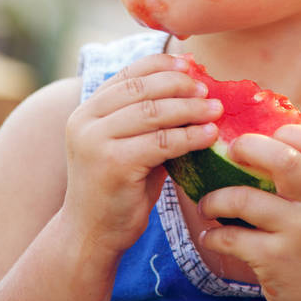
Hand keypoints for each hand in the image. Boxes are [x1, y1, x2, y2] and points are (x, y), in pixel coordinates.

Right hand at [61, 53, 221, 265]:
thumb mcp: (128, 144)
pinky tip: (210, 135)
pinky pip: (161, 142)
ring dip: (190, 109)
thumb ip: (147, 117)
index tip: (189, 64)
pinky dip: (190, 136)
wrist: (92, 235)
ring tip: (216, 109)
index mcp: (87, 110)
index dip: (161, 65)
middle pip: (142, 90)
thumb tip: (192, 86)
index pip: (128, 74)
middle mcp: (85, 120)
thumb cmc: (119, 187)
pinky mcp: (113, 164)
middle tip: (207, 89)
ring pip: (153, 113)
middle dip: (179, 85)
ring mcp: (95, 142)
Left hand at [197, 125, 300, 300]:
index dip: (287, 130)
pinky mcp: (276, 261)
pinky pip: (233, 238)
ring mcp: (299, 233)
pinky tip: (210, 236)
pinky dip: (213, 236)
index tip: (261, 134)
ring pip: (245, 200)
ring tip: (206, 204)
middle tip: (228, 151)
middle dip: (249, 147)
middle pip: (285, 160)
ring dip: (215, 200)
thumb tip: (266, 123)